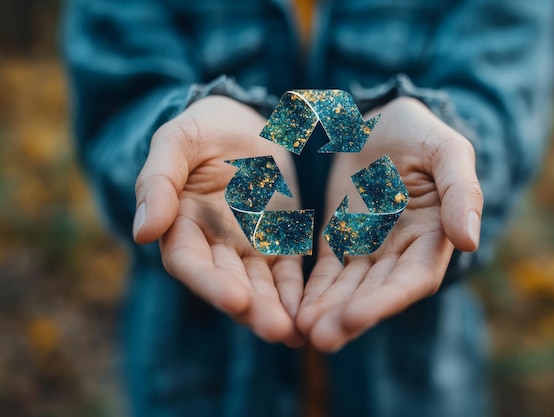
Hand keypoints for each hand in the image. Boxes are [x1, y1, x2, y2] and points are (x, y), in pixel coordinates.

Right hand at [133, 96, 304, 346]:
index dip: (209, 282)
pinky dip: (297, 291)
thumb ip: (158, 182)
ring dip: (277, 309)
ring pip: (261, 284)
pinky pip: (288, 271)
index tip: (235, 300)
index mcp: (180, 223)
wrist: (240, 121)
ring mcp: (246, 246)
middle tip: (276, 330)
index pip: (189, 261)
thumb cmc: (202, 128)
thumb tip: (143, 232)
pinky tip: (312, 311)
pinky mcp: (278, 241)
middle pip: (229, 282)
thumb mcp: (176, 143)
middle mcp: (212, 244)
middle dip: (252, 308)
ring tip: (296, 333)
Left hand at [297, 96, 483, 351]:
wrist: (382, 119)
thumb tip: (469, 242)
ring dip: (328, 310)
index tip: (356, 317)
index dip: (386, 300)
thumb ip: (461, 192)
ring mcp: (370, 248)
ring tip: (302, 330)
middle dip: (349, 315)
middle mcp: (402, 251)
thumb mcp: (447, 152)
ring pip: (348, 288)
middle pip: (376, 291)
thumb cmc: (421, 132)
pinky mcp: (341, 239)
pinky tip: (295, 309)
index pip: (413, 278)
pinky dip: (314, 290)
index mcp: (433, 235)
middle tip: (321, 337)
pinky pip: (327, 271)